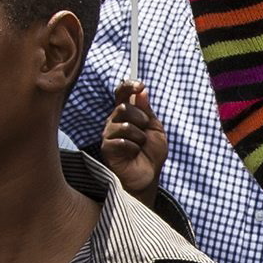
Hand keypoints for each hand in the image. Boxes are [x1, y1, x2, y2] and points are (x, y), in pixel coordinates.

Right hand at [99, 80, 166, 196]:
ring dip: (139, 136)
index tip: (140, 86)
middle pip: (124, 107)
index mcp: (127, 114)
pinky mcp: (106, 148)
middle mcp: (114, 121)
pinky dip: (134, 147)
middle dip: (141, 118)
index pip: (122, 93)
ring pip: (124, 124)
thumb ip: (147, 111)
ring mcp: (109, 134)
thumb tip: (141, 91)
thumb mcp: (155, 129)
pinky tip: (134, 153)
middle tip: (146, 131)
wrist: (148, 176)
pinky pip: (121, 140)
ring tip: (140, 145)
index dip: (129, 86)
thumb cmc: (151, 154)